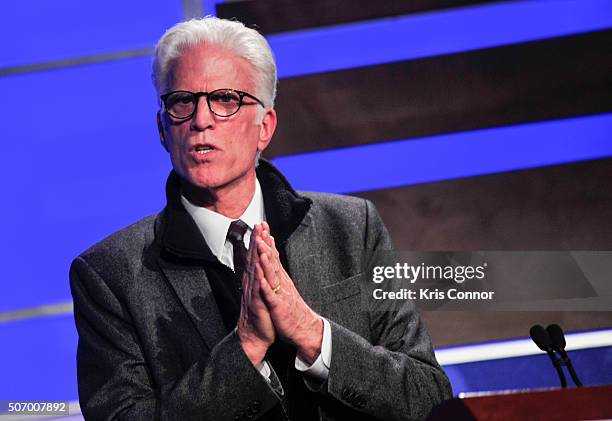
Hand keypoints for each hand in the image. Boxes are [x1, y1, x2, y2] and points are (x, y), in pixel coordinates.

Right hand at [237, 224, 275, 366]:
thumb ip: (257, 275)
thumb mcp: (258, 291)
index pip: (256, 255)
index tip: (261, 225)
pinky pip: (258, 289)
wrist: (254, 335)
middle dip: (257, 241)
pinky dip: (259, 278)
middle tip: (258, 224)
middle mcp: (252, 283)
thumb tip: (256, 261)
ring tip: (259, 240)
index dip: (258, 239)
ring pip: (255, 270)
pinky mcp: (257, 303)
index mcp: (254, 279)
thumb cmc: (259, 313)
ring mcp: (253, 292)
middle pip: (254, 258)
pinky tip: (260, 269)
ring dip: (256, 255)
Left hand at [255, 222, 322, 364]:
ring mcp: (281, 293)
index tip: (263, 226)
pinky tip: (262, 278)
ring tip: (260, 246)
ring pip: (272, 274)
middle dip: (266, 244)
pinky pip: (271, 295)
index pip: (274, 255)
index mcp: (281, 278)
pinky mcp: (279, 306)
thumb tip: (273, 258)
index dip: (268, 240)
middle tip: (261, 228)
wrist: (304, 329)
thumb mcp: (284, 287)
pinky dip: (266, 286)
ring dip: (266, 260)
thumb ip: (278, 273)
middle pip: (273, 260)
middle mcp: (282, 282)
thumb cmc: (292, 309)